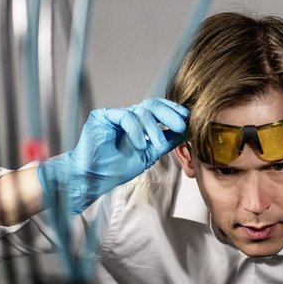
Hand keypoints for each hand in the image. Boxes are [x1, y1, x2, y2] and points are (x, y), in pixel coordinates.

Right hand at [37, 98, 187, 213]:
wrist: (95, 177)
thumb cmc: (118, 168)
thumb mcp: (149, 154)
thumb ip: (166, 142)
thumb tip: (185, 132)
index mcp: (139, 123)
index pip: (159, 109)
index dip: (173, 111)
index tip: (187, 119)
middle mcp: (128, 116)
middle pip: (152, 105)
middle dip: (169, 114)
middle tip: (180, 125)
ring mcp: (115, 115)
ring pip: (141, 112)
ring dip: (153, 129)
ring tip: (156, 145)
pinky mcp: (102, 116)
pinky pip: (125, 117)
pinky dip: (135, 131)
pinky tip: (139, 145)